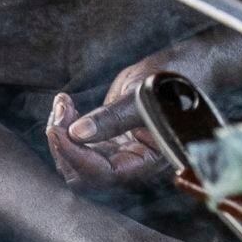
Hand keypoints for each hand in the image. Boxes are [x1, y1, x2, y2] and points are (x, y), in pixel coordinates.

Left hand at [46, 42, 229, 192]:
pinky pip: (77, 144)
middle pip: (84, 174)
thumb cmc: (173, 81)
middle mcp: (132, 162)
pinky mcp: (108, 139)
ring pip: (75, 160)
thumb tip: (77, 134)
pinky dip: (64, 125)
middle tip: (61, 108)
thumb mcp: (143, 95)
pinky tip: (65, 102)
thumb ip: (113, 117)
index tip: (57, 129)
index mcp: (148, 160)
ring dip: (60, 133)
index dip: (76, 155)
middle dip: (64, 145)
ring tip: (63, 102)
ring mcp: (118, 152)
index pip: (104, 173)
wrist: (183, 68)